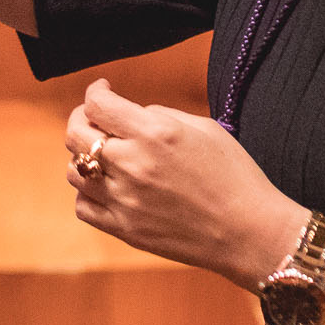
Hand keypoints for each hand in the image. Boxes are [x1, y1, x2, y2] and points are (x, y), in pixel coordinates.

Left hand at [64, 80, 304, 285]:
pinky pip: (84, 206)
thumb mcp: (204, 128)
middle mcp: (132, 165)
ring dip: (83, 157)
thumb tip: (129, 115)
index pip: (97, 105)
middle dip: (82, 119)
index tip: (103, 91)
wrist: (250, 232)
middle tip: (96, 119)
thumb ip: (160, 115)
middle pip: (75, 135)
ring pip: (73, 171)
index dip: (96, 92)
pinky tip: (107, 186)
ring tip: (104, 155)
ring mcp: (125, 200)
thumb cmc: (236, 176)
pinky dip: (89, 193)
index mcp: (154, 133)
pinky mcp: (125, 230)